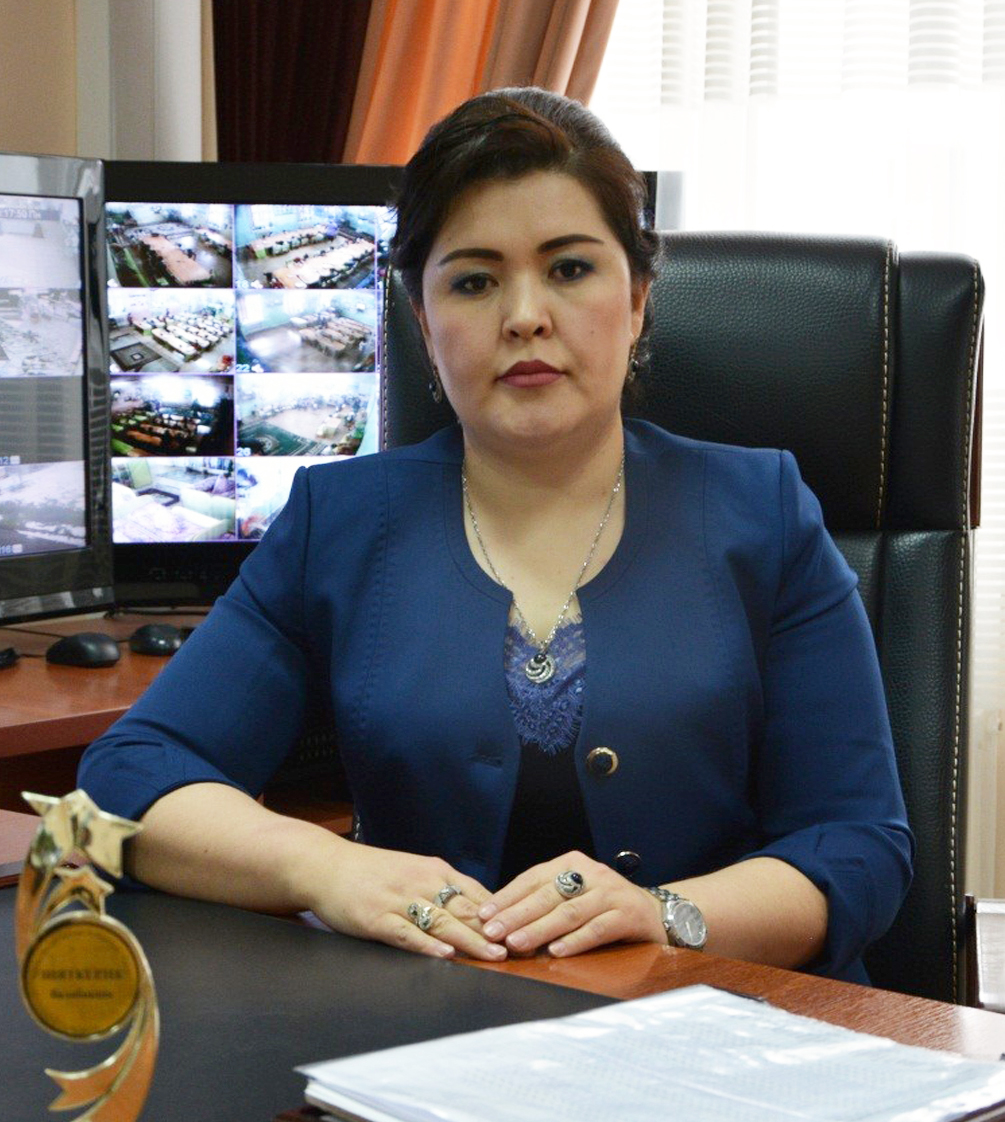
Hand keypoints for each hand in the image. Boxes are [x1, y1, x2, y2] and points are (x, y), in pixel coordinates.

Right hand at [303, 840, 508, 961]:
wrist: (326, 865)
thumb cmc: (371, 872)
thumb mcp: (412, 871)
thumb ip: (442, 889)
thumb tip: (478, 910)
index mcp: (434, 870)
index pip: (476, 894)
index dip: (502, 914)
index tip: (525, 931)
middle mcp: (421, 882)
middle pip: (465, 909)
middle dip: (495, 930)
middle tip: (521, 948)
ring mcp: (398, 900)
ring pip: (442, 921)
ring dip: (470, 940)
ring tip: (494, 955)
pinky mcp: (376, 918)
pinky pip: (406, 933)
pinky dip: (427, 945)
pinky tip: (444, 956)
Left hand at [477, 851, 665, 957]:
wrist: (654, 913)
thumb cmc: (603, 906)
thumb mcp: (574, 895)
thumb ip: (545, 902)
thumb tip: (500, 920)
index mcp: (571, 863)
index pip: (532, 878)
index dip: (507, 897)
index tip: (483, 915)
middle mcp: (590, 873)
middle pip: (547, 895)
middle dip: (516, 914)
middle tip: (492, 931)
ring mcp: (610, 893)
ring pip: (569, 912)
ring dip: (540, 929)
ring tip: (516, 943)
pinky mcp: (628, 915)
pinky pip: (597, 929)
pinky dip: (575, 940)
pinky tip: (555, 951)